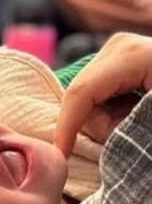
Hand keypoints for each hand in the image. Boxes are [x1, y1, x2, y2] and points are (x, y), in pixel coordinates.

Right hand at [54, 33, 151, 155]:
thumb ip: (128, 128)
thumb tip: (99, 141)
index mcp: (131, 55)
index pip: (81, 93)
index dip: (67, 128)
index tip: (61, 157)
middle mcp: (119, 47)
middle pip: (81, 96)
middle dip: (101, 125)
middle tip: (136, 136)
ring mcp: (119, 52)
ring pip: (88, 98)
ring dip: (110, 121)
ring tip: (141, 126)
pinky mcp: (122, 62)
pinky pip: (100, 95)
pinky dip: (114, 112)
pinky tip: (136, 115)